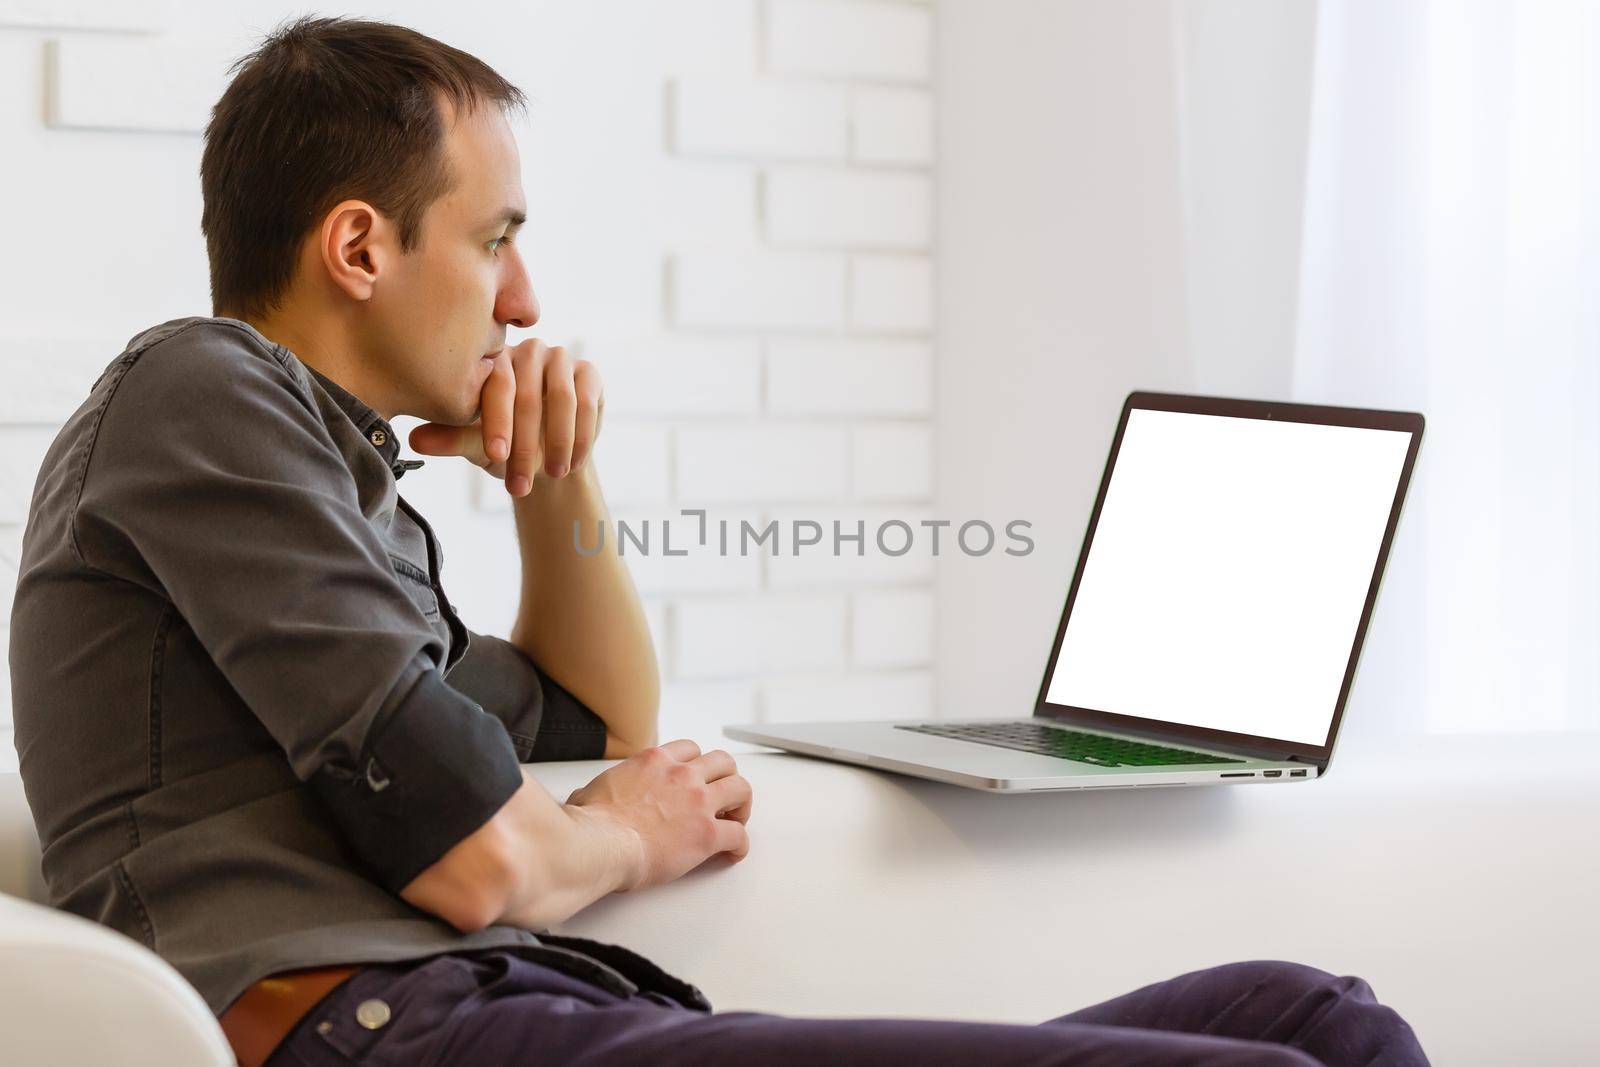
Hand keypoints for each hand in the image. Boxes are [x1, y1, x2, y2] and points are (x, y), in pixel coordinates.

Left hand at [408, 338, 603, 496]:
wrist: (548, 459)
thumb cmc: (506, 447)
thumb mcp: (477, 445)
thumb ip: (451, 439)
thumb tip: (414, 439)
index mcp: (493, 360)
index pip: (495, 386)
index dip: (497, 424)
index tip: (495, 458)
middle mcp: (527, 351)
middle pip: (528, 395)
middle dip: (526, 445)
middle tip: (521, 484)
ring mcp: (561, 358)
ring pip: (561, 398)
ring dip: (557, 442)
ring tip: (552, 474)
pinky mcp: (588, 372)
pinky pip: (587, 402)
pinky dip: (580, 435)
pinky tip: (573, 463)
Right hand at [563, 738, 752, 892]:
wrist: (599, 845)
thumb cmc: (591, 824)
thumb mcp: (590, 792)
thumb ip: (596, 790)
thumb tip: (584, 798)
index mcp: (654, 762)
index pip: (689, 749)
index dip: (697, 765)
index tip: (698, 777)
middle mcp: (681, 775)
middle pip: (723, 762)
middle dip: (726, 778)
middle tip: (723, 797)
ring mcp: (698, 802)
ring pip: (740, 789)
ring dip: (741, 804)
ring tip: (737, 819)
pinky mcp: (707, 834)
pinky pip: (738, 835)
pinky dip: (740, 844)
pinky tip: (734, 852)